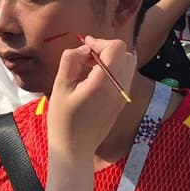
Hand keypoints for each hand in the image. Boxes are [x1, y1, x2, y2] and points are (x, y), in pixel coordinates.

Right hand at [46, 37, 135, 155]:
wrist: (74, 148)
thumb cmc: (63, 120)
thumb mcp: (60, 87)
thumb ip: (71, 61)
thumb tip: (84, 48)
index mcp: (104, 83)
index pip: (116, 48)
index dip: (100, 42)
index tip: (84, 47)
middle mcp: (119, 88)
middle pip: (126, 53)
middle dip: (107, 49)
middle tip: (87, 57)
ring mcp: (123, 96)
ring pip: (128, 64)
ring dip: (112, 59)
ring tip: (90, 67)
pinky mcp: (122, 102)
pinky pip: (125, 77)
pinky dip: (114, 70)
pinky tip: (95, 79)